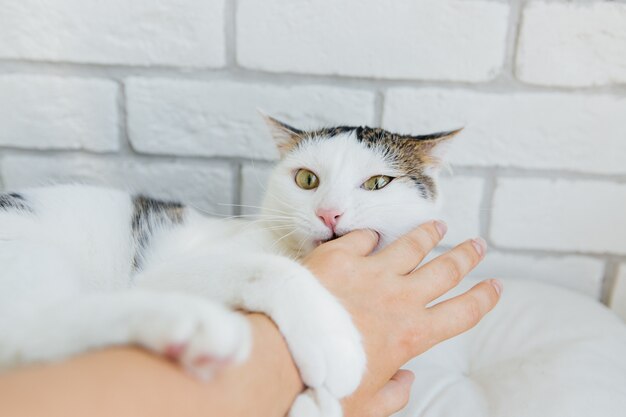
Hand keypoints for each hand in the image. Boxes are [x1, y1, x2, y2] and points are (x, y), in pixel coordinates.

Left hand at [302, 221, 500, 415]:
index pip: (462, 313)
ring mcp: (370, 273)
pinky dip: (370, 236)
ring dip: (428, 235)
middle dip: (466, 256)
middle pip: (445, 270)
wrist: (283, 355)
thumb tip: (407, 381)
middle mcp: (399, 298)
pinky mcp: (340, 257)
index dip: (483, 299)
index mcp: (412, 335)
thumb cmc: (325, 385)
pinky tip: (373, 234)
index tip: (495, 286)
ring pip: (411, 246)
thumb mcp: (367, 406)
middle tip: (476, 245)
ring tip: (438, 226)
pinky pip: (362, 238)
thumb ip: (395, 395)